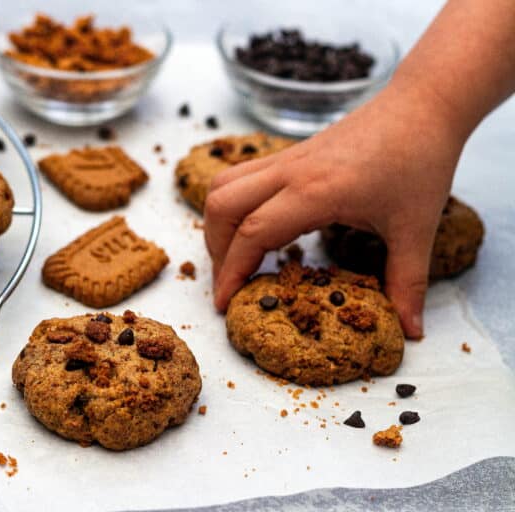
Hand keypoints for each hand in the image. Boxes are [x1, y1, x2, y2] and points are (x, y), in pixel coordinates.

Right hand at [204, 82, 467, 338]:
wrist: (423, 105)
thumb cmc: (421, 160)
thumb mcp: (416, 228)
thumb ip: (408, 283)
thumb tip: (411, 330)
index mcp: (316, 192)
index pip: (252, 234)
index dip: (232, 273)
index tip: (225, 304)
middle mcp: (290, 171)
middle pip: (222, 207)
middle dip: (216, 251)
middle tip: (230, 283)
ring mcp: (286, 158)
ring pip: (223, 185)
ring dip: (218, 224)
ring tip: (233, 256)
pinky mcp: (289, 154)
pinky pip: (241, 176)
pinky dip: (234, 205)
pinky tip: (255, 227)